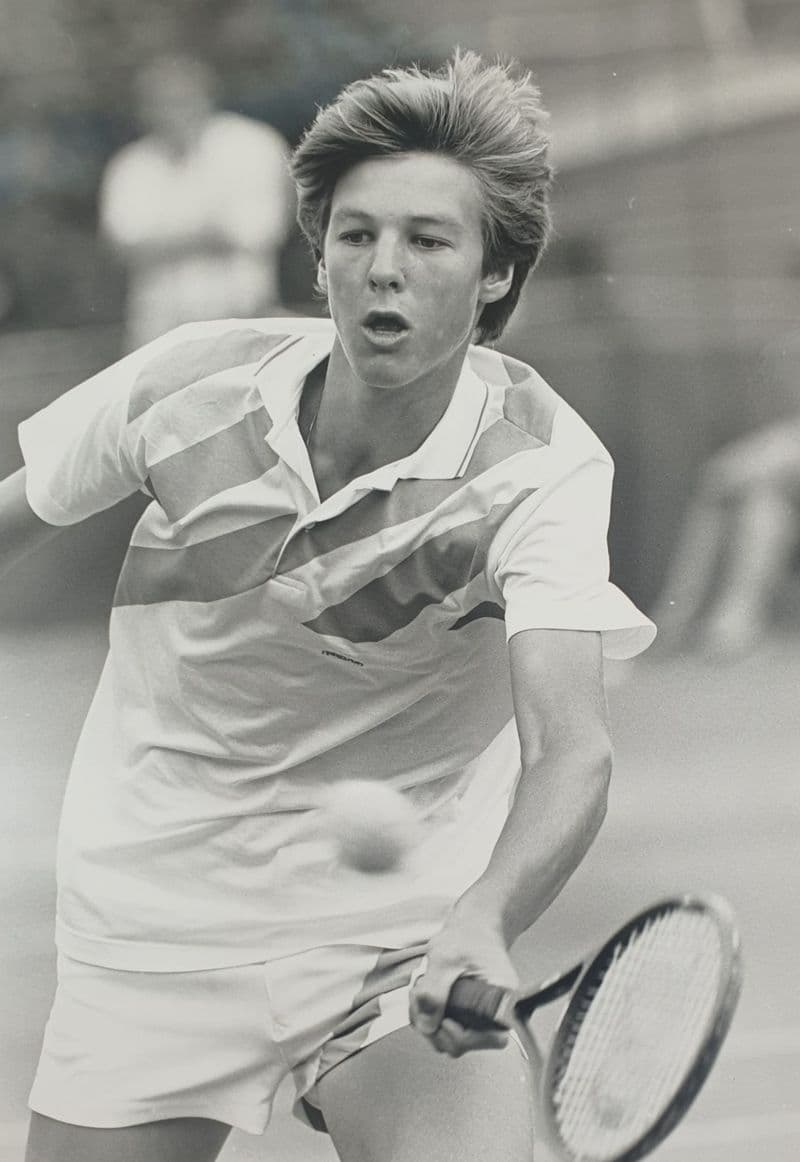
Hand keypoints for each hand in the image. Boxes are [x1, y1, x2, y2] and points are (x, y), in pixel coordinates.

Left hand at [409, 902, 518, 1056]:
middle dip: (434, 1025)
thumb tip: (427, 1025)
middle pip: (464, 1044)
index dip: (462, 1035)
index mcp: (504, 999)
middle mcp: (495, 1014)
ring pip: (448, 1038)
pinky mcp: (464, 1015)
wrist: (471, 927)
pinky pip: (443, 1028)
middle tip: (421, 997)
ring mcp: (478, 1016)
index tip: (444, 1018)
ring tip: (421, 990)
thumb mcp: (445, 959)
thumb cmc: (467, 936)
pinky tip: (423, 993)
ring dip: (426, 1019)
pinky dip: (427, 1015)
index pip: (492, 1038)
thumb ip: (433, 992)